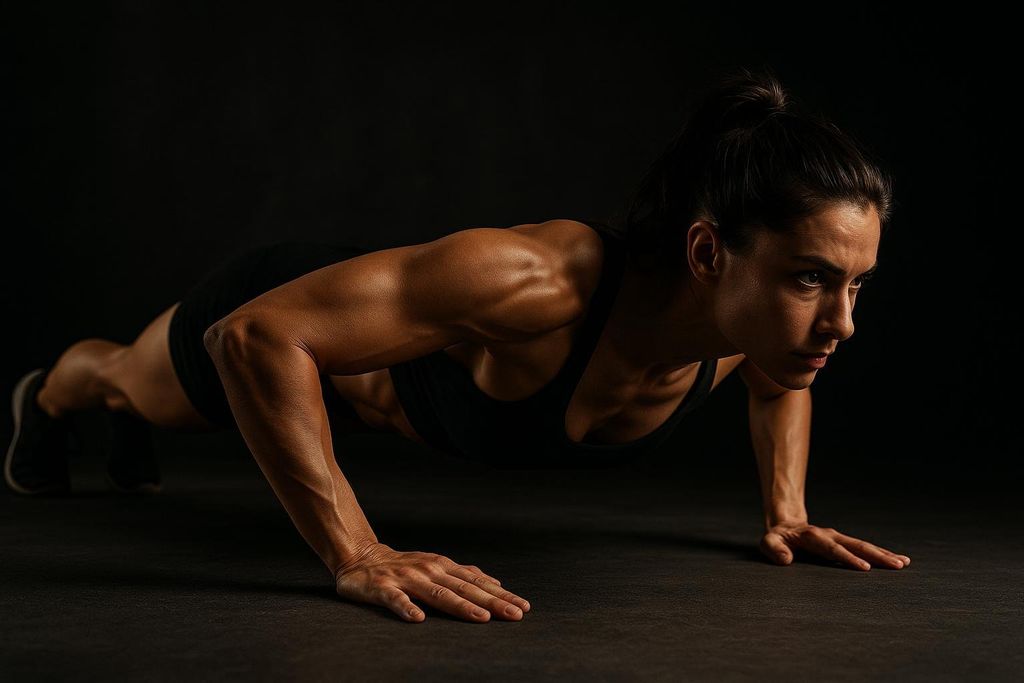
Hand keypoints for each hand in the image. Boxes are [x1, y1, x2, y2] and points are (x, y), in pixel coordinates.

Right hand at [334, 542, 530, 622]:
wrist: (359, 558)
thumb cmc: (402, 566)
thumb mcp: (436, 565)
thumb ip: (463, 574)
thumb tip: (494, 582)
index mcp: (443, 566)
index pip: (477, 583)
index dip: (501, 595)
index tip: (523, 607)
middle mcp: (429, 570)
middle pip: (465, 589)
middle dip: (492, 602)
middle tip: (515, 615)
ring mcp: (407, 578)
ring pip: (438, 593)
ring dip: (460, 606)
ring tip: (481, 618)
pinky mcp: (383, 588)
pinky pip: (396, 600)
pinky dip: (407, 608)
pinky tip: (418, 619)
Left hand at [760, 521, 911, 570]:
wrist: (786, 527)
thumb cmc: (777, 539)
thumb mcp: (768, 543)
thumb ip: (774, 549)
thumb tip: (785, 559)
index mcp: (813, 536)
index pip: (833, 549)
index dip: (848, 558)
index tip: (864, 568)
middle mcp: (830, 535)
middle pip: (856, 544)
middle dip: (876, 555)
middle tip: (896, 565)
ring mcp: (839, 538)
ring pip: (864, 545)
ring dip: (884, 554)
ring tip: (903, 563)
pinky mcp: (844, 544)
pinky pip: (865, 548)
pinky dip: (881, 554)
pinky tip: (898, 561)